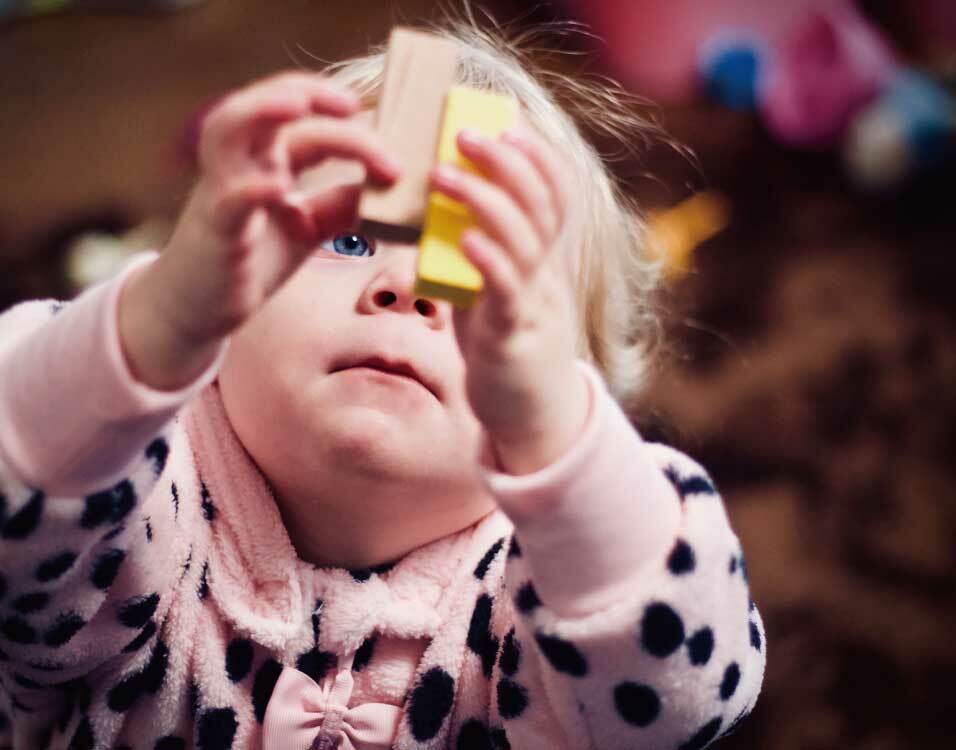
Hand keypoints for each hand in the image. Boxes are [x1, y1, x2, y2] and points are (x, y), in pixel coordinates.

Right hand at [120, 73, 399, 387]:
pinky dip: (252, 188)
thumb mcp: (308, 227)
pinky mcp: (215, 230)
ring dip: (261, 110)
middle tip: (350, 104)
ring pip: (226, 130)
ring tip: (299, 105)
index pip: (302, 120)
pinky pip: (228, 199)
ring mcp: (222, 192)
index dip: (343, 119)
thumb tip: (390, 187)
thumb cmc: (252, 259)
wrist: (199, 307)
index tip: (384, 139)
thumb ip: (342, 204)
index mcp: (264, 159)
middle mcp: (239, 164)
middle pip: (262, 104)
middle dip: (303, 90)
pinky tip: (280, 187)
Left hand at [429, 126, 589, 475]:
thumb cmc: (505, 350)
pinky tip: (463, 237)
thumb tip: (438, 216)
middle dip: (505, 161)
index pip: (554, 194)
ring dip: (483, 200)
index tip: (507, 122)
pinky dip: (487, 260)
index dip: (537, 155)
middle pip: (539, 205)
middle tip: (465, 131)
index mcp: (542, 261)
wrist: (530, 420)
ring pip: (523, 240)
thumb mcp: (493, 294)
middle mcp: (545, 276)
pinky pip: (505, 292)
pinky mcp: (513, 338)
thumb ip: (477, 256)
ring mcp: (533, 305)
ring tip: (444, 173)